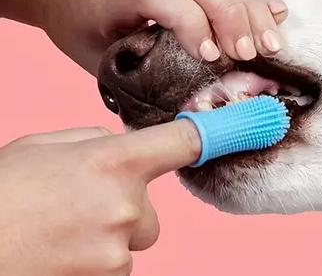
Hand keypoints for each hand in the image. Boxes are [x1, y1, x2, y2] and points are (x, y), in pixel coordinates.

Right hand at [0, 120, 200, 274]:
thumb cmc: (1, 195)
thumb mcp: (41, 147)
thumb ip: (93, 141)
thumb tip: (121, 143)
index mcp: (112, 162)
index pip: (181, 143)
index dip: (205, 136)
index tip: (229, 131)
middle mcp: (126, 205)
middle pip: (149, 211)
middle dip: (122, 212)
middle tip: (75, 211)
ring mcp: (119, 249)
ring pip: (130, 242)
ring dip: (106, 240)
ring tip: (59, 235)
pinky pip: (117, 266)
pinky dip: (95, 264)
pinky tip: (62, 255)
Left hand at [27, 0, 287, 74]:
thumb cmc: (78, 19)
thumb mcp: (92, 52)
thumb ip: (135, 74)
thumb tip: (183, 115)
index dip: (187, 21)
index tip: (209, 57)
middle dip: (228, 12)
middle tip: (248, 54)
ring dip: (250, 5)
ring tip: (271, 44)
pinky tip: (275, 15)